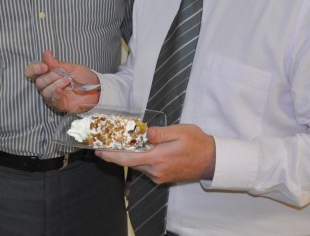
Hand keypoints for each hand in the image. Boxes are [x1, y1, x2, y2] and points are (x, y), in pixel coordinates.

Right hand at [24, 50, 99, 112]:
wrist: (96, 87)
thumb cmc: (82, 76)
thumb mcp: (70, 67)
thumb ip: (57, 63)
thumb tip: (45, 53)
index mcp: (47, 74)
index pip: (31, 72)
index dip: (34, 69)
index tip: (44, 67)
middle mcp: (47, 86)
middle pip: (38, 82)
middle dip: (50, 76)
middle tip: (63, 74)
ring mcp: (52, 96)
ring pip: (45, 92)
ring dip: (56, 84)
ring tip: (68, 80)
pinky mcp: (59, 105)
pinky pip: (53, 101)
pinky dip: (56, 95)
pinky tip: (61, 90)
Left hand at [96, 124, 215, 182]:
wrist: (211, 160)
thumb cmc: (197, 143)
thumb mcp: (180, 131)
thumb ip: (161, 133)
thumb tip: (145, 133)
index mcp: (158, 158)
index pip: (128, 158)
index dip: (111, 155)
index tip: (98, 151)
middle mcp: (156, 170)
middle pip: (130, 163)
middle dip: (116, 155)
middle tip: (103, 145)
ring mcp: (159, 176)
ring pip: (138, 166)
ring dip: (128, 156)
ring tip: (120, 144)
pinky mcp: (162, 177)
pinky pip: (146, 168)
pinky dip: (139, 159)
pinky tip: (139, 150)